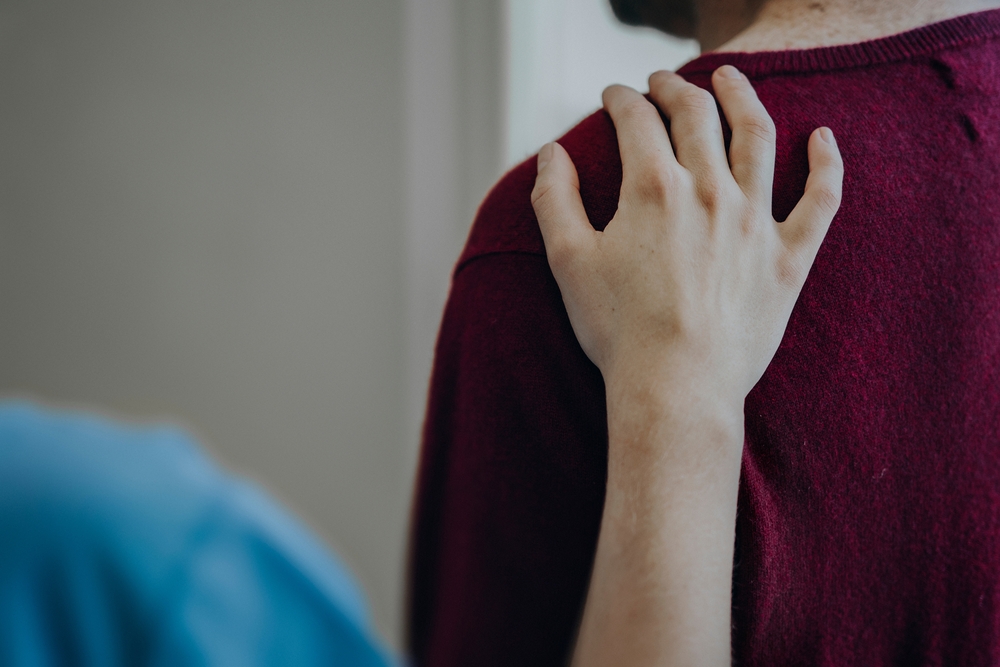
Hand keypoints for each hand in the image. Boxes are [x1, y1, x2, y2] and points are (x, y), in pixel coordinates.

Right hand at [531, 66, 842, 409]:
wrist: (676, 388)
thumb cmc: (617, 330)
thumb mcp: (568, 261)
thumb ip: (554, 199)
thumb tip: (550, 153)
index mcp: (653, 189)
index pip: (637, 120)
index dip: (621, 99)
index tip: (614, 96)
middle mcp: (709, 192)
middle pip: (696, 116)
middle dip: (673, 89)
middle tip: (661, 82)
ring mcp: (755, 223)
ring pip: (757, 138)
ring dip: (742, 98)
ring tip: (730, 77)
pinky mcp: (788, 259)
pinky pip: (820, 201)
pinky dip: (826, 164)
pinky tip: (824, 137)